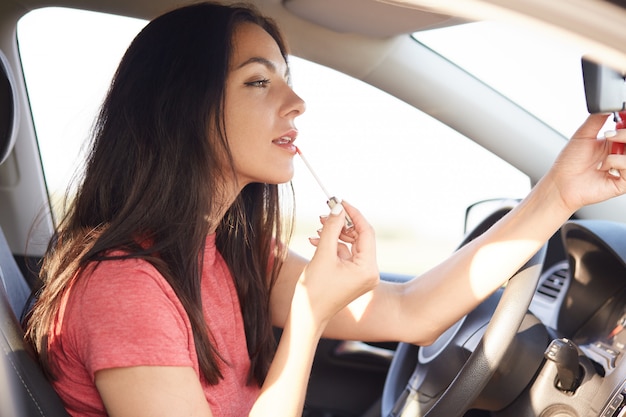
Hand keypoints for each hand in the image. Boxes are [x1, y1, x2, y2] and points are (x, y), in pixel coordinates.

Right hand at [297, 201, 378, 326]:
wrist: (307, 317)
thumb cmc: (314, 290)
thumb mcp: (323, 254)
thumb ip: (332, 228)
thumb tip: (338, 207)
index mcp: (368, 268)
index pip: (366, 232)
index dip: (353, 214)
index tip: (340, 201)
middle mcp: (370, 272)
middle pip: (360, 237)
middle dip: (341, 224)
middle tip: (325, 213)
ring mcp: (363, 276)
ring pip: (352, 245)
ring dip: (335, 234)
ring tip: (318, 228)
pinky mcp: (354, 278)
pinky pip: (347, 255)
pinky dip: (333, 246)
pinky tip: (317, 241)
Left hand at [548, 113, 625, 212]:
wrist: (560, 184)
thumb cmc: (569, 163)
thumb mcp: (583, 135)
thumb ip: (597, 118)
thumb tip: (607, 105)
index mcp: (615, 142)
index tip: (622, 114)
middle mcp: (621, 154)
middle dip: (625, 133)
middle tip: (609, 134)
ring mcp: (623, 168)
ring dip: (623, 144)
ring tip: (605, 150)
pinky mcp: (624, 182)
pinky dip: (617, 162)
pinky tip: (603, 166)